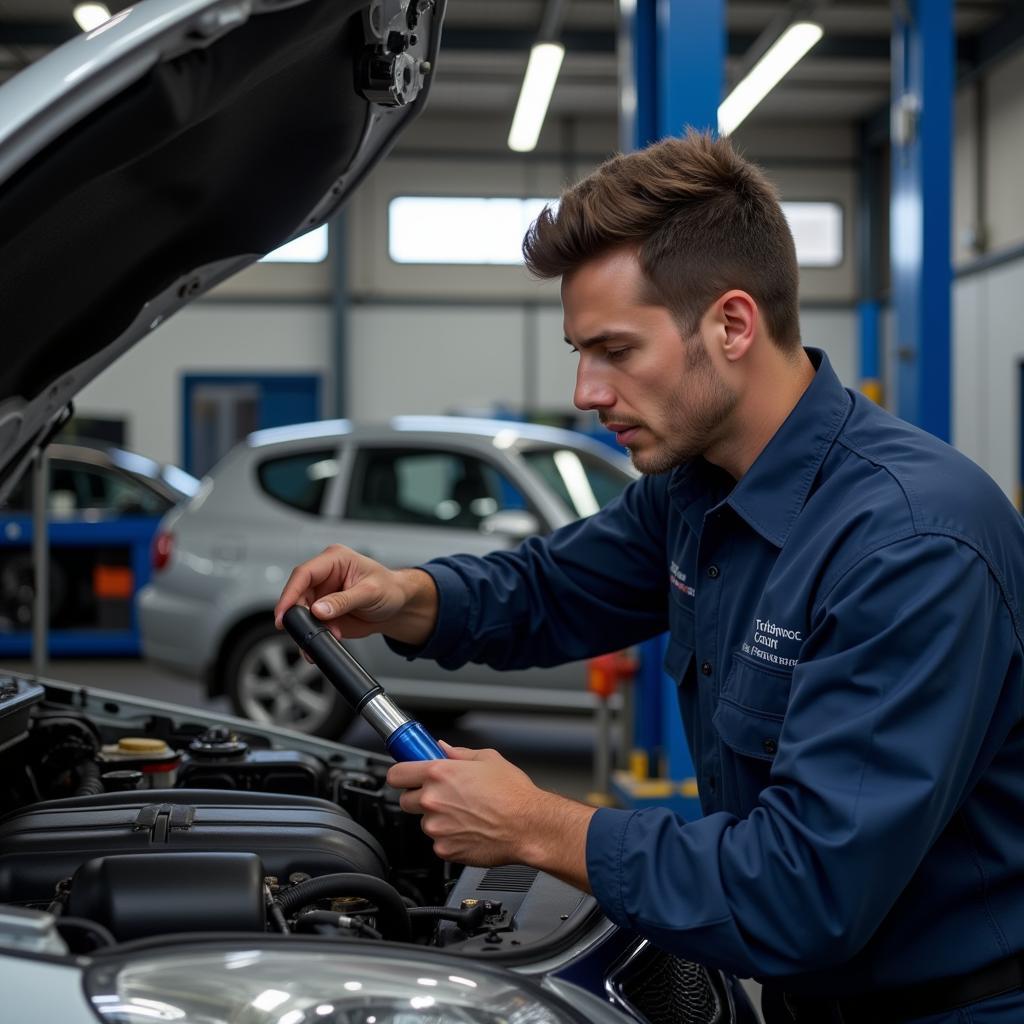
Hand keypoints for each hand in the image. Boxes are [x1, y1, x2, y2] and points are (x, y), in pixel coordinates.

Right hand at [274, 545, 435, 645]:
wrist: (398, 607)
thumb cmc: (390, 589)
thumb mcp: (370, 593)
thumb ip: (343, 601)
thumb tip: (318, 609)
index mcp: (334, 560)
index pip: (304, 574)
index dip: (290, 594)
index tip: (283, 613)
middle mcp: (325, 576)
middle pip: (298, 595)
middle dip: (298, 616)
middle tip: (304, 632)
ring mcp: (323, 594)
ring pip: (302, 612)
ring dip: (309, 628)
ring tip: (324, 638)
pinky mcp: (325, 611)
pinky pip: (312, 625)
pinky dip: (315, 636)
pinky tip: (325, 642)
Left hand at [387, 742, 595, 889]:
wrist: (529, 826)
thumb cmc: (513, 794)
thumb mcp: (487, 759)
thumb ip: (459, 753)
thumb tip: (443, 748)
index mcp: (439, 773)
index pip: (396, 774)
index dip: (401, 774)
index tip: (407, 775)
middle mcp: (433, 800)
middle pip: (405, 800)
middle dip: (419, 797)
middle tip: (442, 795)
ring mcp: (437, 827)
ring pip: (424, 822)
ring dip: (437, 819)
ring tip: (464, 814)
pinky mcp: (445, 850)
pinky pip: (438, 842)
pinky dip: (449, 838)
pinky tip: (469, 829)